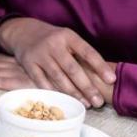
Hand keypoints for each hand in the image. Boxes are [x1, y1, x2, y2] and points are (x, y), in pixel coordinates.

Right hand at [0, 18, 115, 106]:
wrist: (24, 32)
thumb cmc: (54, 40)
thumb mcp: (68, 39)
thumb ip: (82, 53)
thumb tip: (105, 75)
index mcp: (68, 36)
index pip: (87, 52)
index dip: (100, 66)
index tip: (111, 80)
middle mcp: (53, 44)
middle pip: (73, 68)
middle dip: (87, 87)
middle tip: (98, 101)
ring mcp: (40, 54)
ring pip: (58, 77)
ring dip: (73, 93)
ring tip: (86, 103)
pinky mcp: (28, 63)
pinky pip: (42, 82)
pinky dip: (54, 92)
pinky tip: (64, 100)